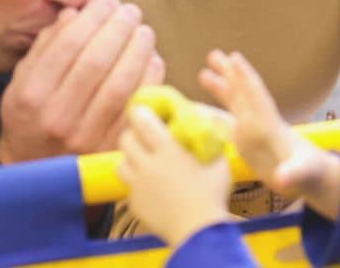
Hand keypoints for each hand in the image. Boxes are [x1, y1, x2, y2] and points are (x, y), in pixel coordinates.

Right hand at [0, 0, 165, 162]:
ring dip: (139, 48)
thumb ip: (45, 46)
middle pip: (98, 60)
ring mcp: (87, 136)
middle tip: (130, 10)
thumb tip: (75, 13)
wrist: (35, 171)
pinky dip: (150, 76)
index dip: (92, 16)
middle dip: (119, 27)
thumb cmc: (31, 117)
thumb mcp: (21, 81)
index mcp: (32, 95)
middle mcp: (58, 117)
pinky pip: (139, 104)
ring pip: (122, 82)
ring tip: (143, 30)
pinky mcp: (112, 147)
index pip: (68, 44)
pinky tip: (151, 58)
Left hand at [118, 106, 231, 246]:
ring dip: (130, 158)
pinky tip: (151, 187)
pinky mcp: (135, 204)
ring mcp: (138, 186)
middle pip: (126, 140)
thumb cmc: (212, 193)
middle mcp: (147, 165)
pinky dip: (136, 183)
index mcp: (167, 150)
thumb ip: (209, 139)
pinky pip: (129, 188)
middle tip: (144, 136)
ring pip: (121, 163)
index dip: (140, 112)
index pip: (143, 121)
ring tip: (143, 161)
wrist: (197, 230)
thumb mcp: (218, 160)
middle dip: (133, 134)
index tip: (142, 109)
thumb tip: (205, 119)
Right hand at [199, 51, 339, 203]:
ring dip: (221, 88)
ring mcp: (254, 132)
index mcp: (272, 128)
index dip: (246, 79)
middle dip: (230, 74)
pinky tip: (201, 108)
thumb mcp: (305, 175)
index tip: (235, 58)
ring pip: (234, 104)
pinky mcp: (248, 143)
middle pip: (243, 94)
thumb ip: (294, 174)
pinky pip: (228, 122)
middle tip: (213, 53)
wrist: (315, 179)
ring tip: (203, 73)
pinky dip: (215, 113)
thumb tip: (281, 179)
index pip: (257, 98)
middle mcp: (261, 124)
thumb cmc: (312, 175)